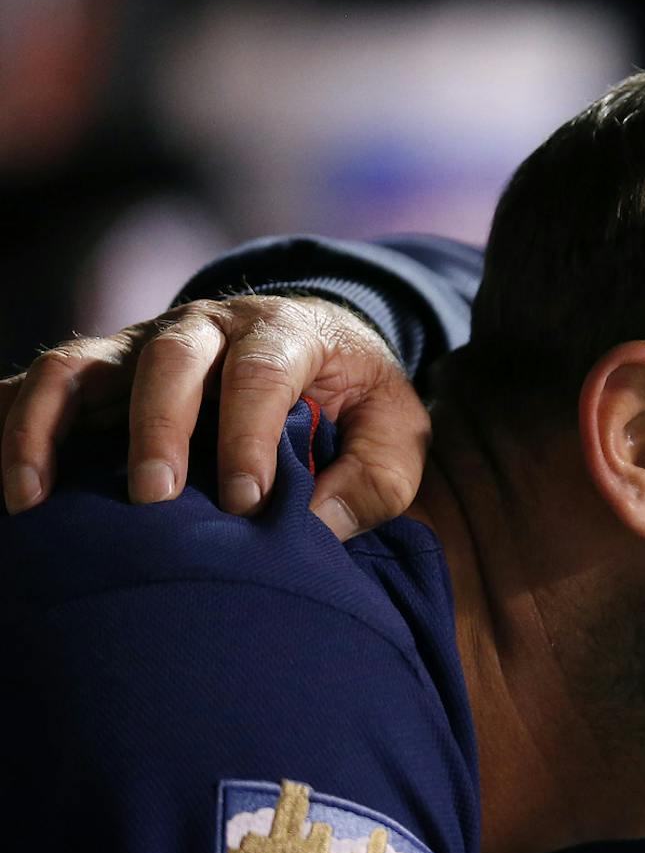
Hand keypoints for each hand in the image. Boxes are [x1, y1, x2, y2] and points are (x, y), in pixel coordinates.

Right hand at [0, 295, 429, 540]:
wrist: (322, 348)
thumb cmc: (358, 402)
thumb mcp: (397, 433)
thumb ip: (375, 478)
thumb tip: (321, 525)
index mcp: (286, 331)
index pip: (259, 373)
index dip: (248, 435)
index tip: (246, 503)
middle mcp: (207, 327)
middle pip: (167, 358)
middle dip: (155, 426)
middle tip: (153, 499)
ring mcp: (142, 344)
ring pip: (79, 365)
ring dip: (48, 425)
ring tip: (33, 499)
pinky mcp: (101, 373)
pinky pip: (40, 388)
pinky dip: (11, 425)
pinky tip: (9, 485)